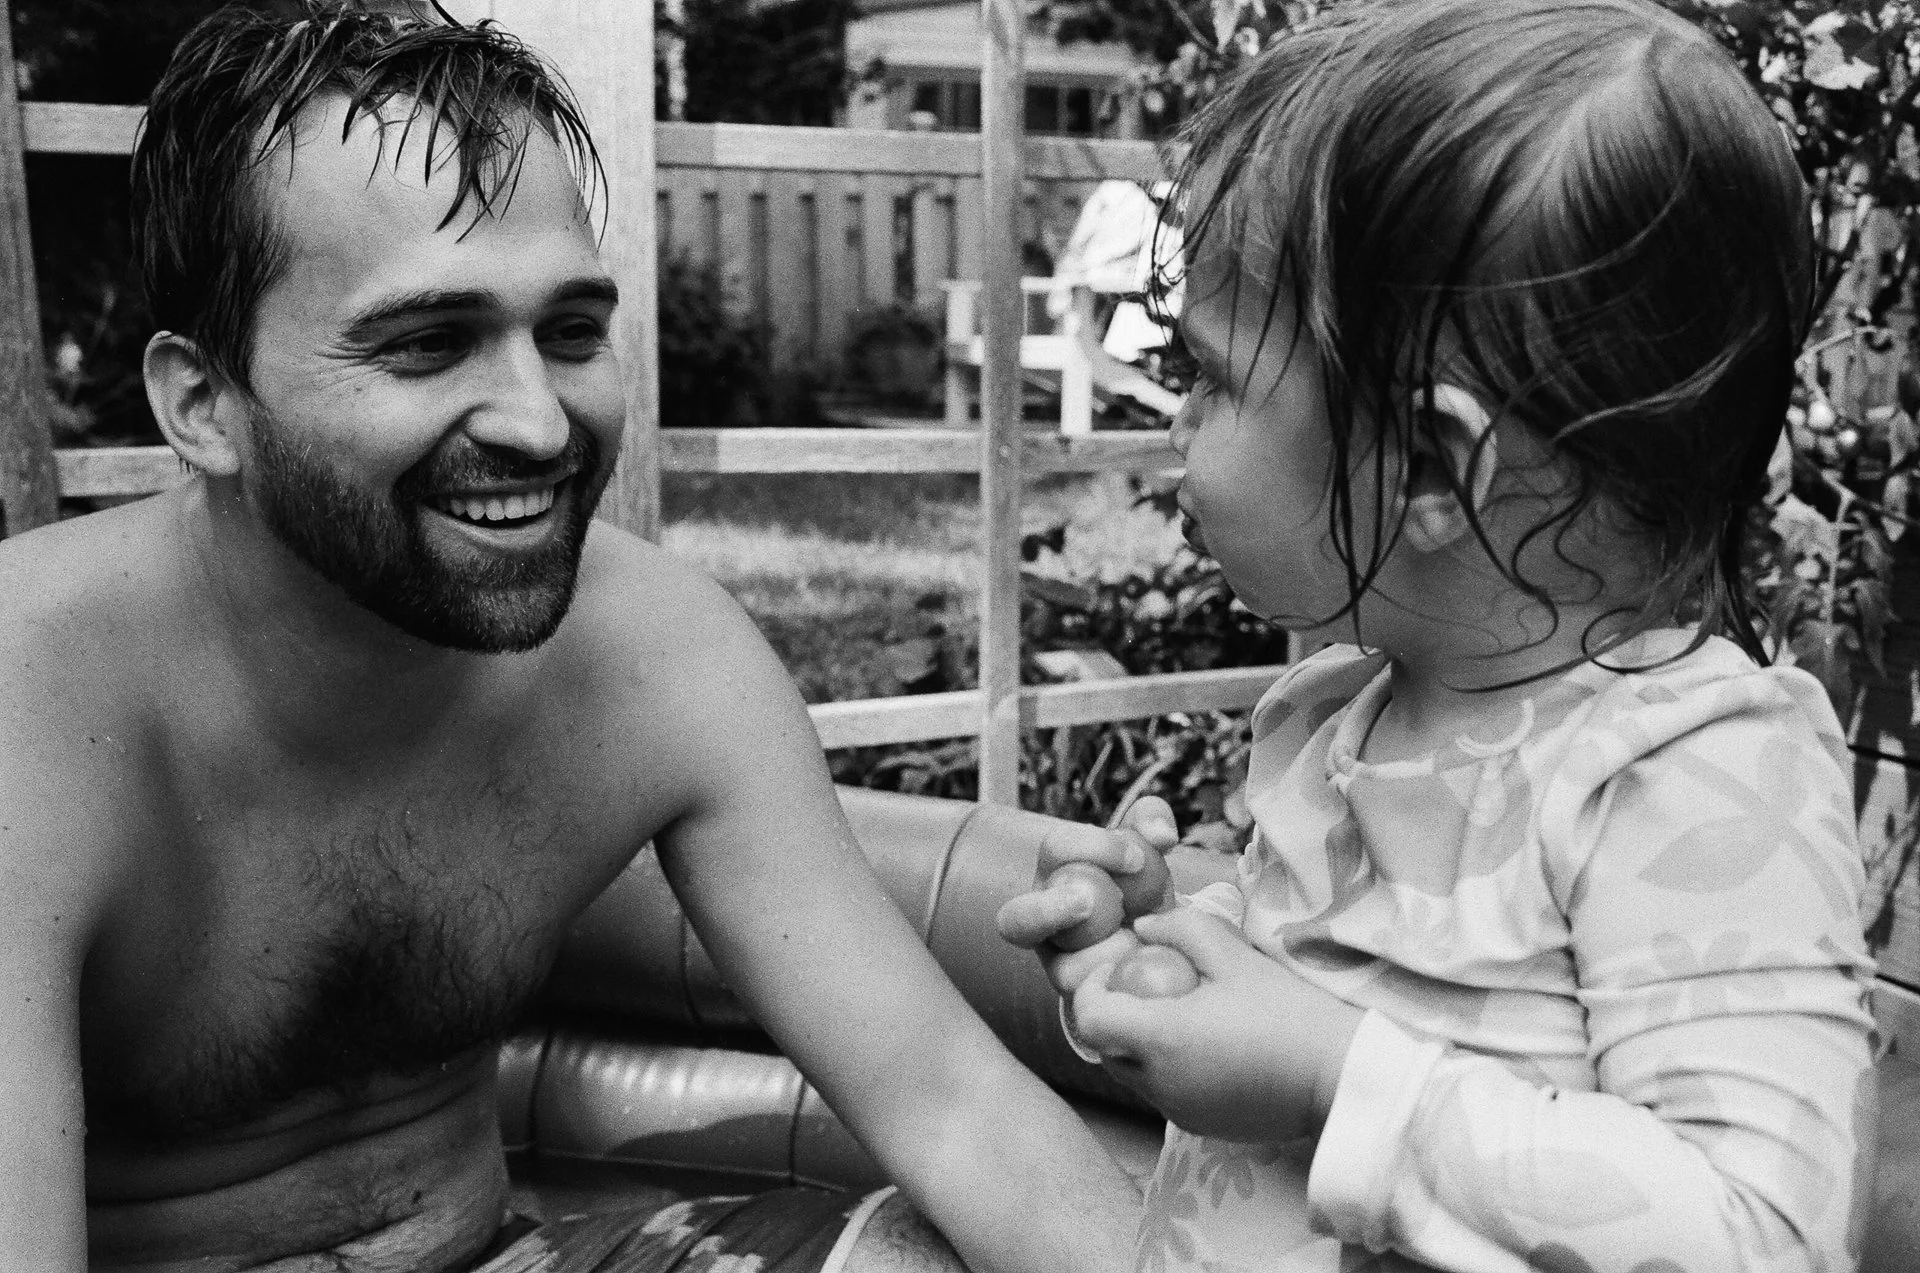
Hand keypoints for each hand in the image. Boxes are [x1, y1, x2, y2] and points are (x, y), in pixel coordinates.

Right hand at [995, 797, 1180, 992]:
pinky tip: (1148, 967)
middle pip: (1016, 921)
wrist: (1159, 937)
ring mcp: (1058, 965)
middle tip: (1091, 902)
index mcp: (1054, 871)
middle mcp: (1041, 919)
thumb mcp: (1149, 848)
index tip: (1138, 858)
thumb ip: (1150, 821)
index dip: (1094, 849)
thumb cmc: (1141, 884)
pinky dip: (1126, 982)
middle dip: (1049, 912)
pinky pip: (1097, 1001)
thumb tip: (1160, 834)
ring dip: (1107, 957)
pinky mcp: (1083, 999)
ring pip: (1062, 970)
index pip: (1056, 849)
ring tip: (1141, 944)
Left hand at [1068, 908, 1365, 1143]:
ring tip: (1181, 1013)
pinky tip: (1208, 1046)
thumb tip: (1143, 926)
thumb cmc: (1289, 1012)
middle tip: (1143, 985)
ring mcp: (1178, 1110)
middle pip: (1105, 1050)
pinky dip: (1168, 1069)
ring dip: (1140, 1044)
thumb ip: (1181, 930)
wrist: (1339, 1077)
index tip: (1114, 968)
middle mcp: (1159, 1083)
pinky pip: (1164, 1093)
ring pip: (1133, 1074)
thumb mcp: (1234, 957)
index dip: (1089, 990)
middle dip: (1112, 1016)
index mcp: (1162, 1039)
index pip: (1089, 1019)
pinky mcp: (1200, 1126)